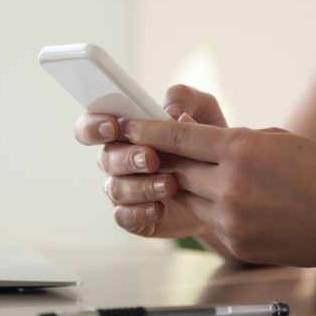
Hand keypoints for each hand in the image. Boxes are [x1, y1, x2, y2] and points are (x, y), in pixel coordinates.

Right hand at [74, 85, 231, 247]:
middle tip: (153, 158)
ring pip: (116, 188)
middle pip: (106, 158)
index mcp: (123, 131)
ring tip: (170, 184)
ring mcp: (122, 189)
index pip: (90, 126)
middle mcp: (116, 159)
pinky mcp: (133, 216)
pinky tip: (160, 208)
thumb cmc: (206, 141)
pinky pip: (124, 216)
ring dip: (141, 186)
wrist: (225, 184)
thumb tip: (170, 111)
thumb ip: (185, 98)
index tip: (113, 127)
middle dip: (128, 158)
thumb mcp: (204, 111)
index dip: (94, 126)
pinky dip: (140, 212)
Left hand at [121, 118, 315, 272]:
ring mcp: (232, 218)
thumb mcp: (278, 140)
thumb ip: (236, 143)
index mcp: (241, 149)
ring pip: (189, 199)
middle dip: (164, 162)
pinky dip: (213, 211)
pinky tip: (238, 205)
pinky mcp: (237, 244)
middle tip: (156, 154)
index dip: (147, 131)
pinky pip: (210, 223)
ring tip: (208, 180)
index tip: (127, 127)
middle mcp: (230, 185)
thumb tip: (203, 144)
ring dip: (190, 188)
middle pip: (175, 171)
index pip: (178, 138)